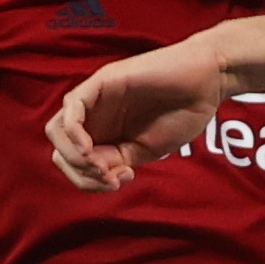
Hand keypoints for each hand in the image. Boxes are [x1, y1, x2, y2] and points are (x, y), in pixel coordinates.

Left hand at [45, 38, 229, 190]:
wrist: (207, 82)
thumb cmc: (183, 113)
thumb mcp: (146, 150)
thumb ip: (117, 162)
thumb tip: (95, 172)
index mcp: (104, 135)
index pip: (75, 164)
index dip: (89, 181)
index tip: (121, 180)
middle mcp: (94, 118)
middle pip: (60, 151)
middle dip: (79, 174)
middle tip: (111, 176)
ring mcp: (95, 99)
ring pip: (57, 131)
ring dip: (74, 157)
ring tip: (103, 165)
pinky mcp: (101, 81)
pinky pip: (71, 107)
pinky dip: (73, 133)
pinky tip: (90, 149)